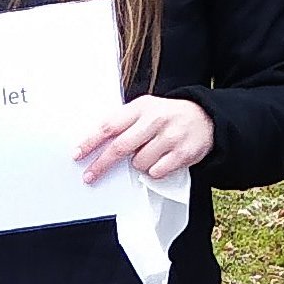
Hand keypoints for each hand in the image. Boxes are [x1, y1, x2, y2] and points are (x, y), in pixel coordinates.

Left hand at [77, 94, 214, 185]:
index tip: (78, 154)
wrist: (205, 118)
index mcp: (141, 107)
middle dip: (102, 164)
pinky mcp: (182, 153)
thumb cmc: (168, 117)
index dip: (91, 141)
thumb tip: (97, 145)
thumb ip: (125, 123)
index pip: (110, 125)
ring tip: (150, 154)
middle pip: (120, 147)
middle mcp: (155, 120)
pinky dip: (155, 171)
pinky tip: (162, 161)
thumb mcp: (146, 110)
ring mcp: (170, 136)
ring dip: (138, 165)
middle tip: (90, 176)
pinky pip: (156, 172)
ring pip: (139, 164)